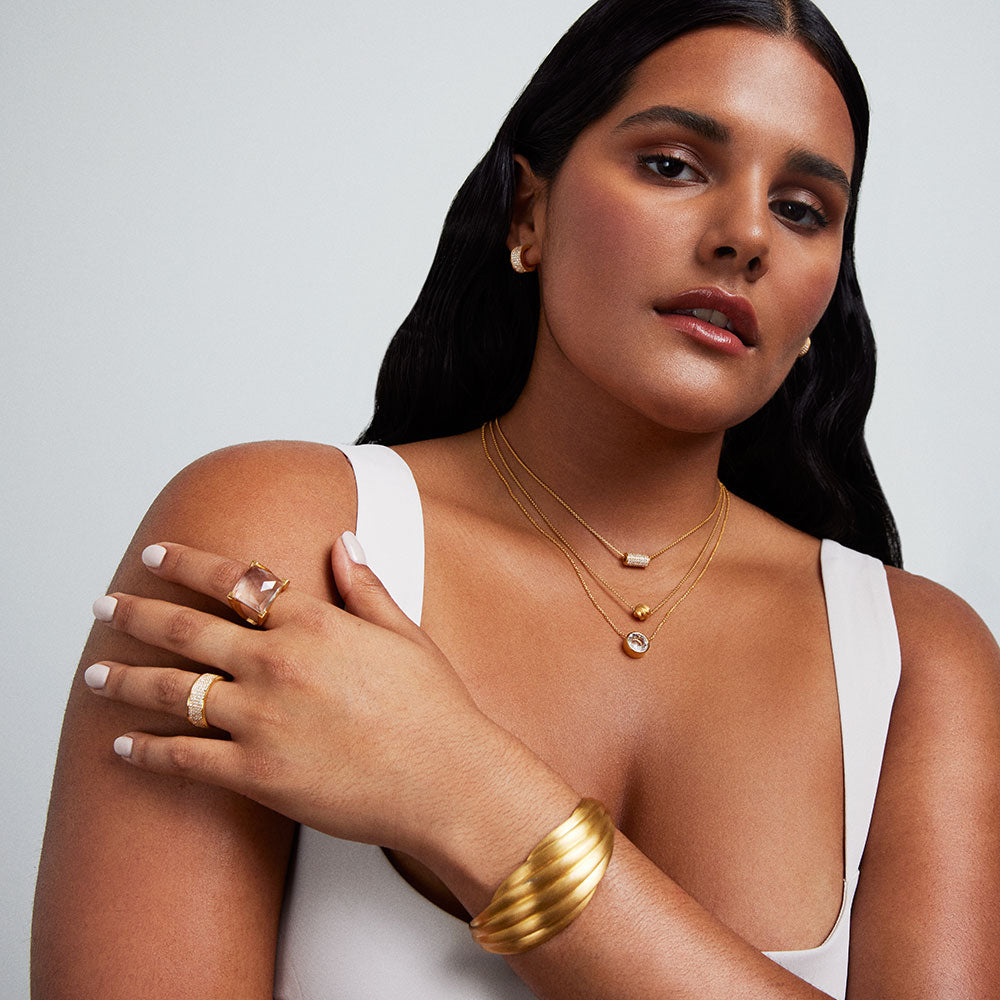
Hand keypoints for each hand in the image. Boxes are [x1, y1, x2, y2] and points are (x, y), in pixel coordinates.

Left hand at [84, 534, 498, 865]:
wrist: (446, 780)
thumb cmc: (433, 707)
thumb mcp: (403, 632)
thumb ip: (364, 585)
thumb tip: (343, 540)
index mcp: (313, 623)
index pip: (234, 579)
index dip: (187, 563)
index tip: (156, 555)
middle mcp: (276, 662)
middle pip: (185, 628)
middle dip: (136, 612)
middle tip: (105, 604)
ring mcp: (260, 718)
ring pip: (170, 691)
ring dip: (124, 679)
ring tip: (94, 674)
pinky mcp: (254, 773)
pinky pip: (182, 758)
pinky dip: (144, 752)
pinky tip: (123, 746)